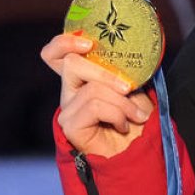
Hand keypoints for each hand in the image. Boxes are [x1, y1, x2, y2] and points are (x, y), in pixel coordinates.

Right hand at [41, 33, 152, 157]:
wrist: (139, 151)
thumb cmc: (137, 117)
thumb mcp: (133, 87)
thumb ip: (122, 70)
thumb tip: (126, 54)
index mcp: (82, 78)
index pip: (55, 54)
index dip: (63, 43)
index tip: (89, 43)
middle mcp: (70, 91)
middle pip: (71, 64)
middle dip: (106, 73)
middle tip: (129, 89)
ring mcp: (68, 109)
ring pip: (92, 88)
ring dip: (122, 101)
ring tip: (135, 115)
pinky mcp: (70, 126)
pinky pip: (94, 106)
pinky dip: (116, 113)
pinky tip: (123, 125)